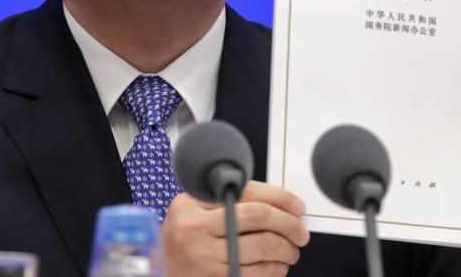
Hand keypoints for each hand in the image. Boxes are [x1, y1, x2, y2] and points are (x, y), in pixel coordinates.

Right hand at [161, 180, 309, 276]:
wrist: (160, 269)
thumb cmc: (182, 237)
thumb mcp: (192, 209)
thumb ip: (225, 199)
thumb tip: (275, 202)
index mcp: (192, 205)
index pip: (247, 193)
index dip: (280, 198)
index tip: (296, 205)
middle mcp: (196, 230)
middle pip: (259, 218)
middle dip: (289, 224)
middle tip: (300, 231)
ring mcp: (205, 259)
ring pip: (264, 247)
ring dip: (286, 249)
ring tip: (290, 250)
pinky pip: (258, 274)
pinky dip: (275, 270)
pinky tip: (277, 266)